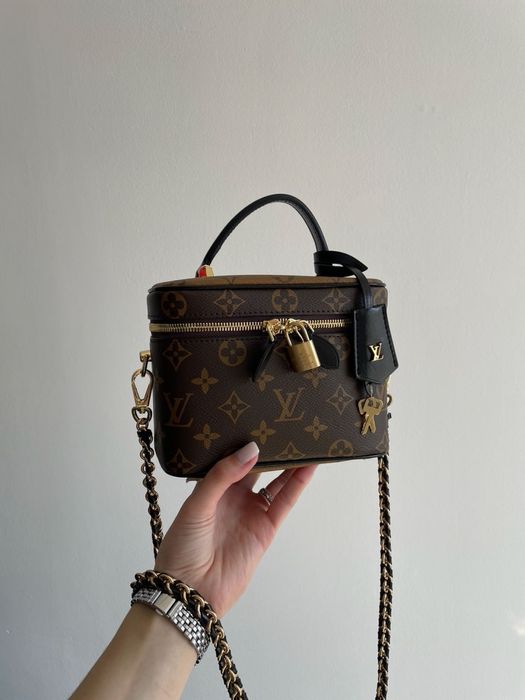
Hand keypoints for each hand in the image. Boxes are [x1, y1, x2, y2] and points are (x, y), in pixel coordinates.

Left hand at [154, 441, 317, 616]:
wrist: (190, 590)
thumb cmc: (182, 547)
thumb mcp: (196, 504)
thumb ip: (222, 476)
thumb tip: (251, 450)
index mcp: (211, 487)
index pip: (231, 457)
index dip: (244, 441)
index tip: (256, 420)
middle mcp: (233, 497)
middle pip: (256, 467)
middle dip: (269, 448)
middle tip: (283, 425)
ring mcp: (251, 512)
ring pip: (275, 481)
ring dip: (289, 464)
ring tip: (303, 441)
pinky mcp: (265, 529)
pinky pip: (284, 502)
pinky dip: (296, 485)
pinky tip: (307, 468)